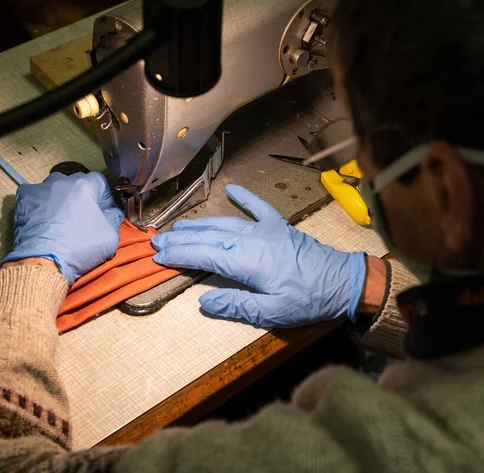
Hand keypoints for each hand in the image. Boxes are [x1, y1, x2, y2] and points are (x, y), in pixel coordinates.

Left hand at [0, 172, 123, 285]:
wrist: (44, 262)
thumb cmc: (79, 248)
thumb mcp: (110, 237)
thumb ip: (114, 218)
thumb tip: (113, 212)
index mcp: (85, 186)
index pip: (99, 180)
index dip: (103, 194)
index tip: (103, 208)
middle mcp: (62, 182)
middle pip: (76, 181)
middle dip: (82, 194)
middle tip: (83, 213)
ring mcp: (40, 189)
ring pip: (54, 185)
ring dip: (60, 195)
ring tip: (61, 214)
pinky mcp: (24, 199)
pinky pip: (34, 194)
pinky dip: (39, 202)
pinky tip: (42, 216)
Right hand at [152, 185, 365, 327]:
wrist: (344, 281)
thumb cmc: (308, 300)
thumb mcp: (273, 313)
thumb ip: (237, 306)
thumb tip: (204, 302)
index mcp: (247, 262)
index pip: (204, 255)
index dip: (180, 254)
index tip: (159, 254)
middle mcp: (251, 240)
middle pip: (209, 237)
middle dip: (181, 239)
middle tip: (158, 240)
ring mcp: (265, 229)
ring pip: (224, 223)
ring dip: (200, 224)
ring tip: (179, 226)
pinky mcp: (279, 226)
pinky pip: (258, 207)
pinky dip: (243, 197)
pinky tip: (230, 188)